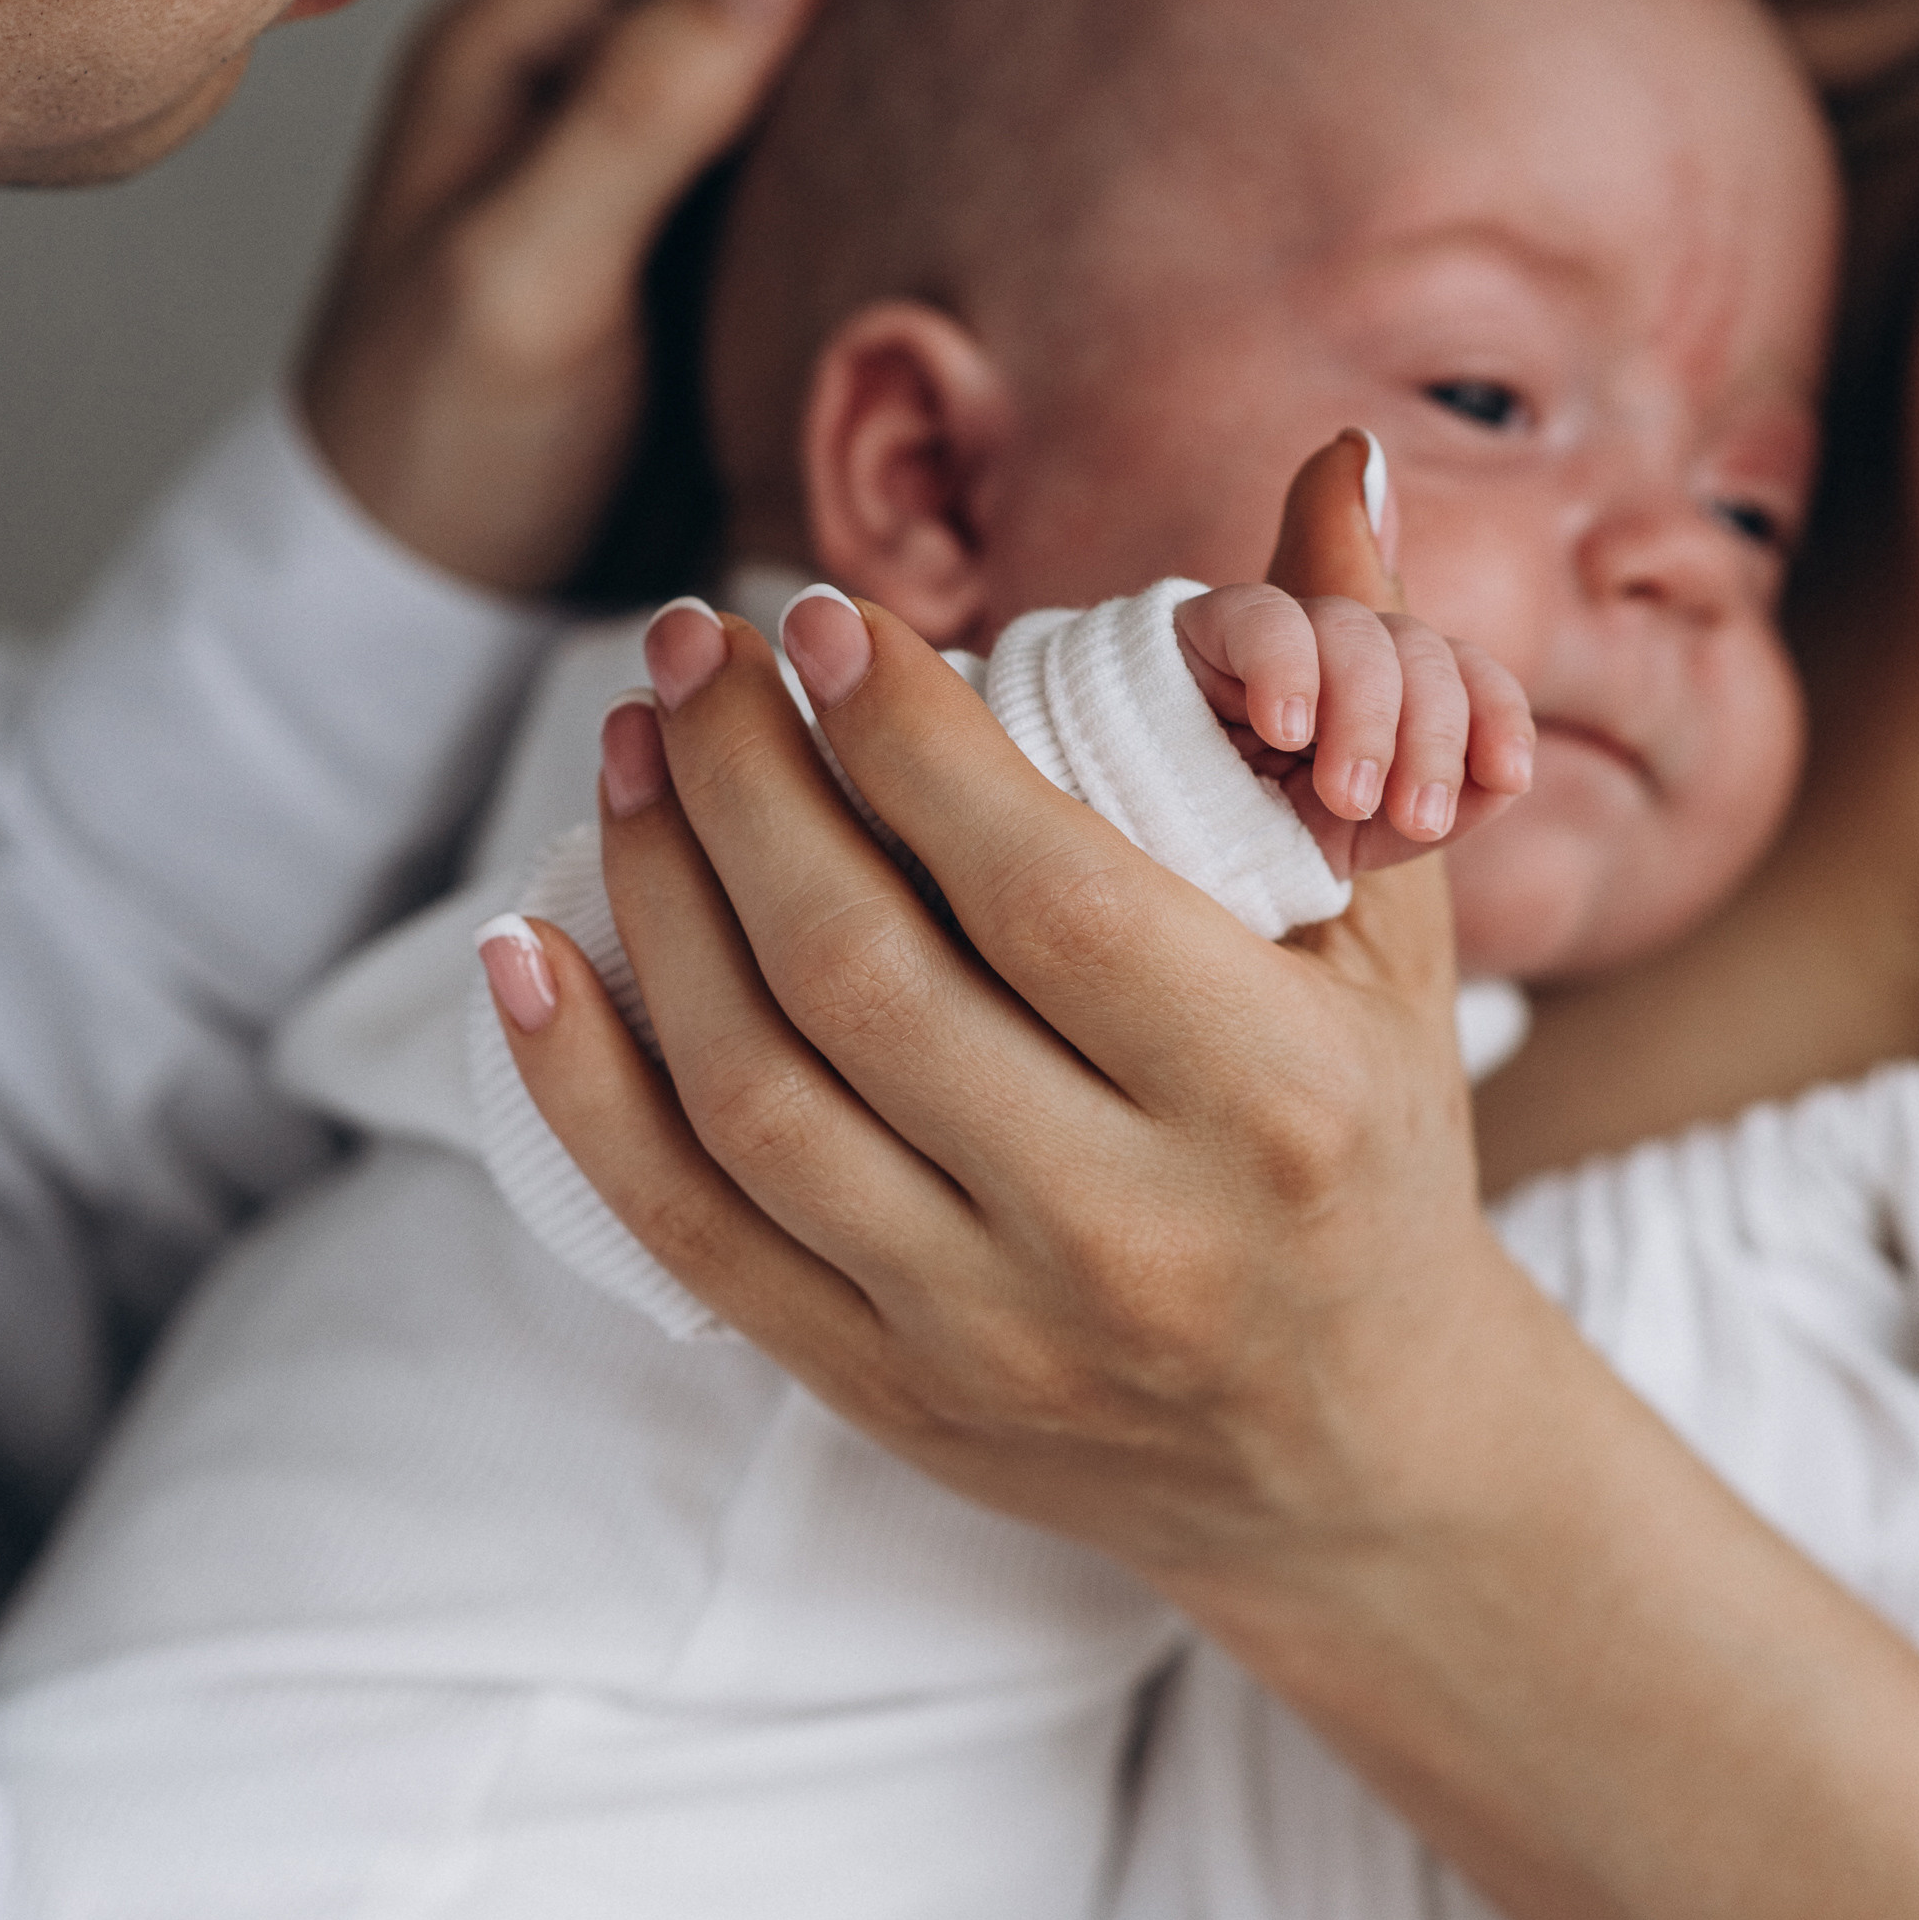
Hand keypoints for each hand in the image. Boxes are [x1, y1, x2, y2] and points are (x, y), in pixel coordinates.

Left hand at [300, 0, 1044, 592]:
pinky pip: (826, 144)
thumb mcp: (525, 279)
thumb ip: (641, 111)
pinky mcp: (705, 255)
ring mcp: (654, 164)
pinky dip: (917, 112)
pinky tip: (1009, 121)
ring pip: (810, 27)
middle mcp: (590, 73)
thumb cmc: (437, 453)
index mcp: (524, 42)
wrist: (418, 613)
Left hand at [490, 466, 1539, 1625]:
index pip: (1041, 889)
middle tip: (681, 651)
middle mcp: (1126, 1228)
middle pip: (863, 973)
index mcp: (1268, 1098)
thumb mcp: (1391, 948)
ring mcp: (989, 1329)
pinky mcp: (888, 1396)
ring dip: (656, 901)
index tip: (814, 620)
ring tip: (621, 759)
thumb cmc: (1368, 1161)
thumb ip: (1344, 711)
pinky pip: (690, 1234)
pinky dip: (584, 1090)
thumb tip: (1330, 462)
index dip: (901, 738)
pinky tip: (527, 954)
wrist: (1350, 1457)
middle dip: (742, 782)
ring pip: (756, 1093)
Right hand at [1175, 434, 1533, 874]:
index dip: (1498, 712)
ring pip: (1353, 633)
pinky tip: (1286, 731)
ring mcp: (1277, 633)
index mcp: (1392, 693)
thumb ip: (1446, 803)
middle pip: (1419, 652)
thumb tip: (1515, 774)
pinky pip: (1261, 618)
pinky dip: (1287, 670)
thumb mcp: (1364, 843)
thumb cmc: (1260, 850)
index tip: (1512, 776)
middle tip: (1418, 817)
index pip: (1467, 673)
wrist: (1146, 856)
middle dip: (1433, 737)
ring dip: (1367, 719)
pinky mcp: (1203, 627)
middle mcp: (1343, 650)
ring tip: (1346, 798)